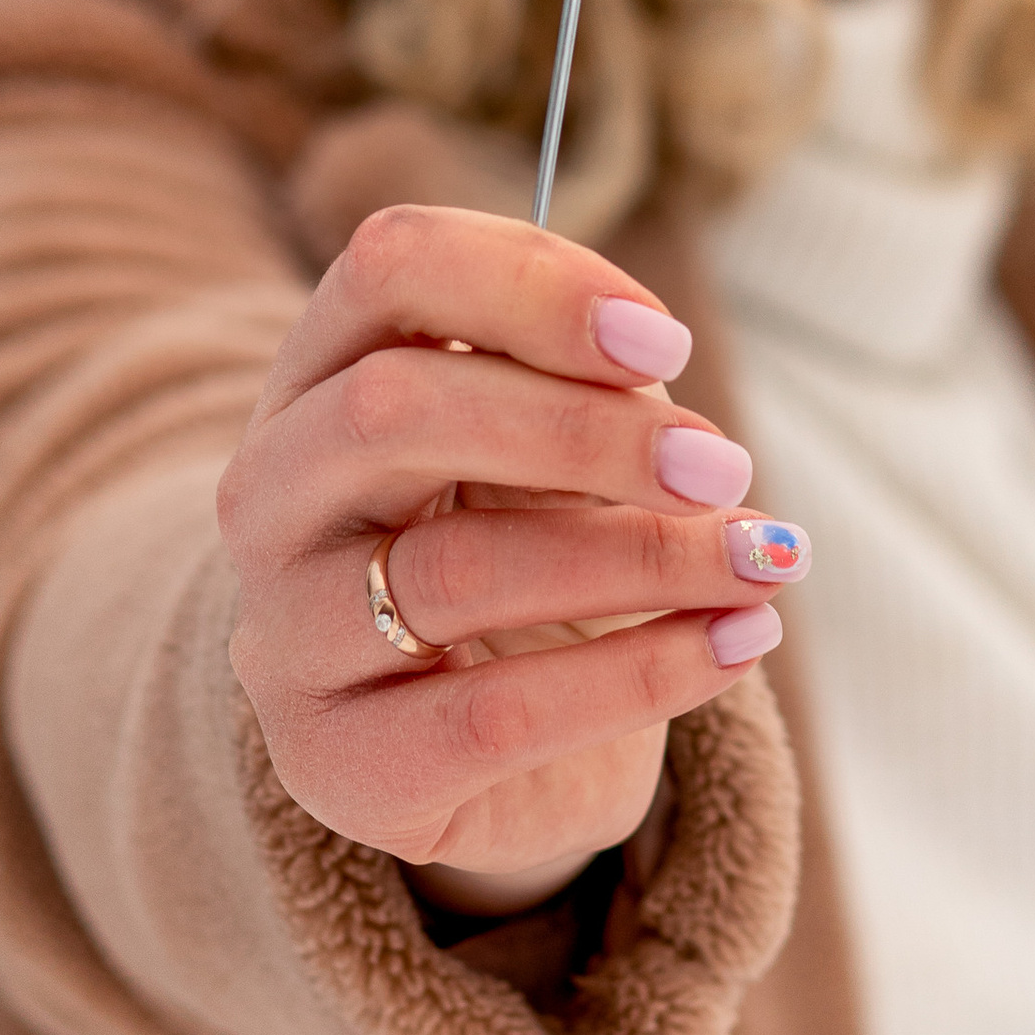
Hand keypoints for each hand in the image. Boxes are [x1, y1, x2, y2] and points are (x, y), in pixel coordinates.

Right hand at [217, 204, 807, 911]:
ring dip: (643, 558)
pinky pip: (495, 716)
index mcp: (316, 373)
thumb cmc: (525, 548)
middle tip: (724, 465)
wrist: (488, 751)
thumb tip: (649, 368)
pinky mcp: (339, 766)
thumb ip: (587, 385)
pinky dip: (638, 675)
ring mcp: (285, 636)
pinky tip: (733, 644)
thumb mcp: (553, 443)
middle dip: (583, 429)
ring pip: (457, 570)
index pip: (389, 268)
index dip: (532, 284)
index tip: (667, 342)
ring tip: (764, 557)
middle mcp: (270, 494)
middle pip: (393, 407)